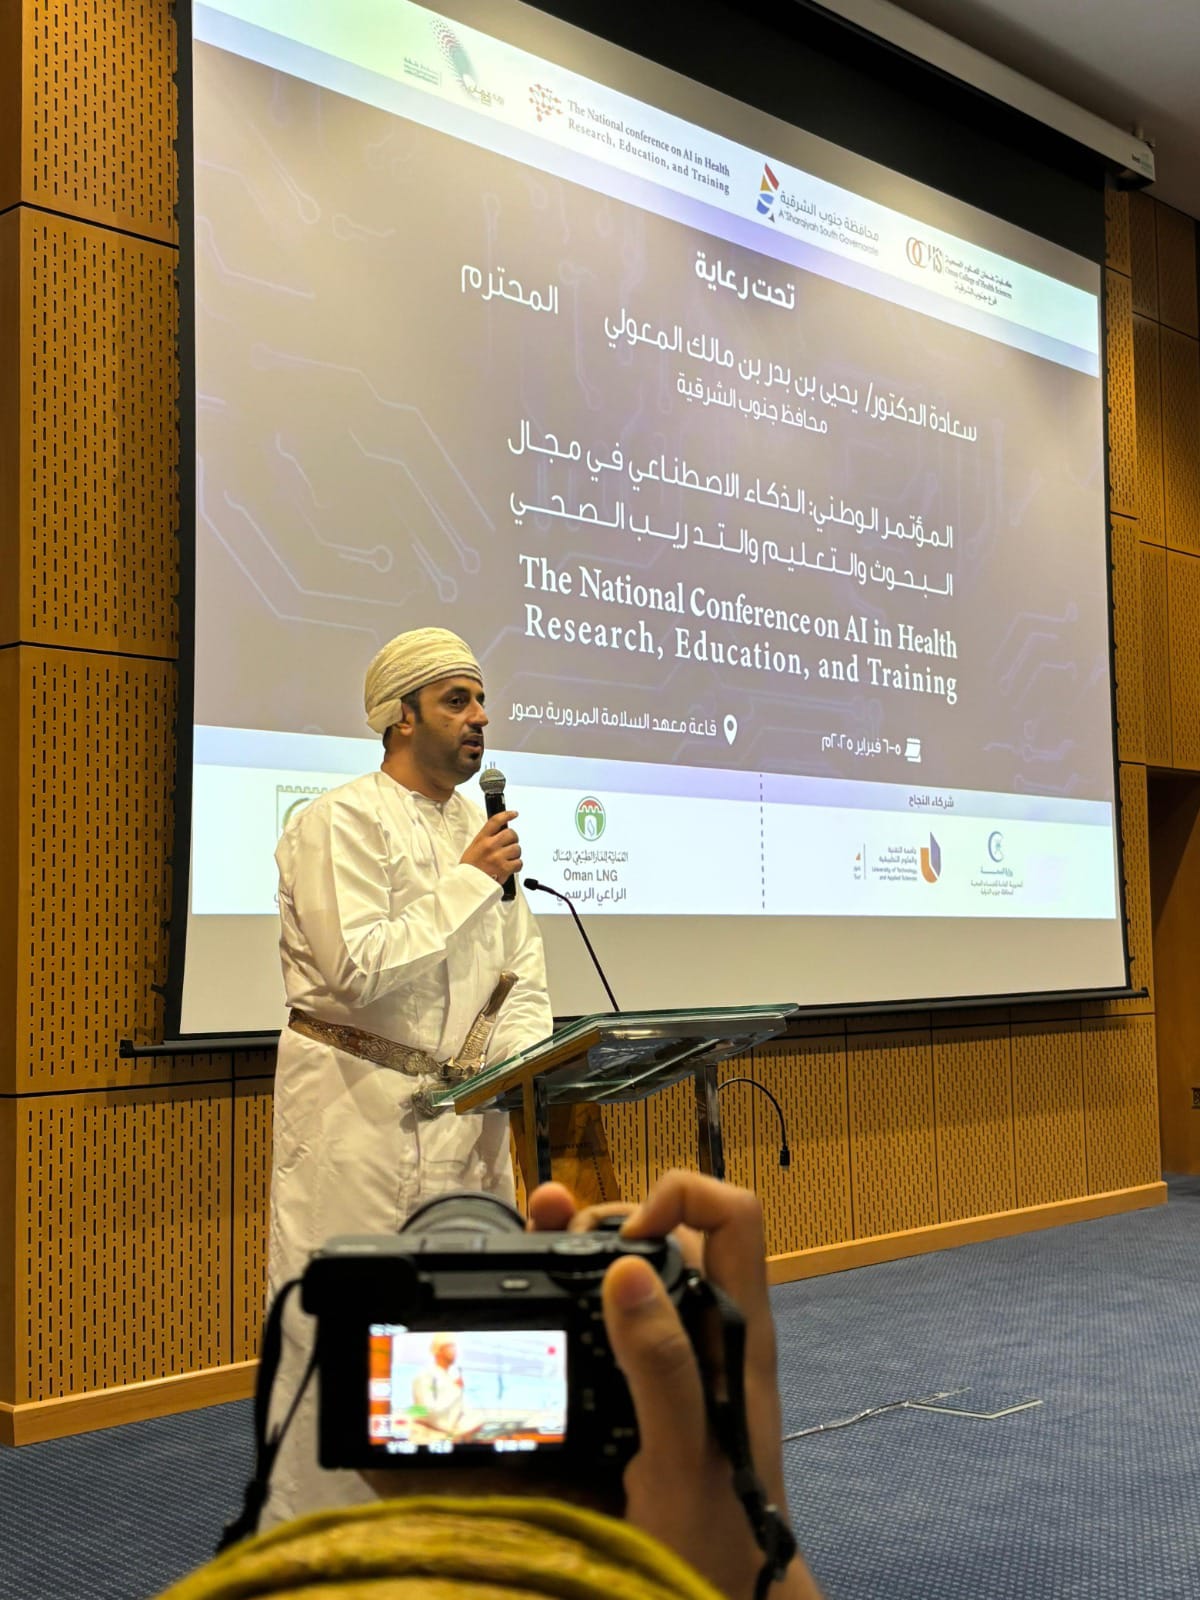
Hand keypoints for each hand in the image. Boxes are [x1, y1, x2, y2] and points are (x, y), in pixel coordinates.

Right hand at [461, 809, 521, 886]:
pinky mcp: (504, 868)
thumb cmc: (470, 868)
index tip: (514, 814)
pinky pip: (519, 862)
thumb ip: (486, 840)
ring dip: (515, 854)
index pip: (496, 821)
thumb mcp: (474, 848)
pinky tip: (510, 867)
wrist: (467, 885)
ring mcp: (498, 856)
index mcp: (481, 839)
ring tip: (508, 859)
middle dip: (513, 839)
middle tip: (510, 845)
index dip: (507, 815)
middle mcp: (490, 845)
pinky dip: (517, 865)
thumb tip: (501, 833)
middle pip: (511, 833)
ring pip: (517, 848)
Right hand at [528, 1175, 820, 1599]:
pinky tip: (543, 1304)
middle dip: (608, 1219)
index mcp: (736, 1328)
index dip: (678, 1198)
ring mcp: (682, 1353)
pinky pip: (616, 1319)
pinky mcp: (652, 1382)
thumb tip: (627, 1268)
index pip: (734, 1216)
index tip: (621, 1240)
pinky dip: (576, 1296)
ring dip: (585, 1251)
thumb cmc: (715, 1531)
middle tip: (552, 1243)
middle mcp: (712, 1326)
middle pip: (672, 1231)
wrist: (720, 1591)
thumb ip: (661, 1364)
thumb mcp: (683, 1451)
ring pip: (639, 1272)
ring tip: (534, 1249)